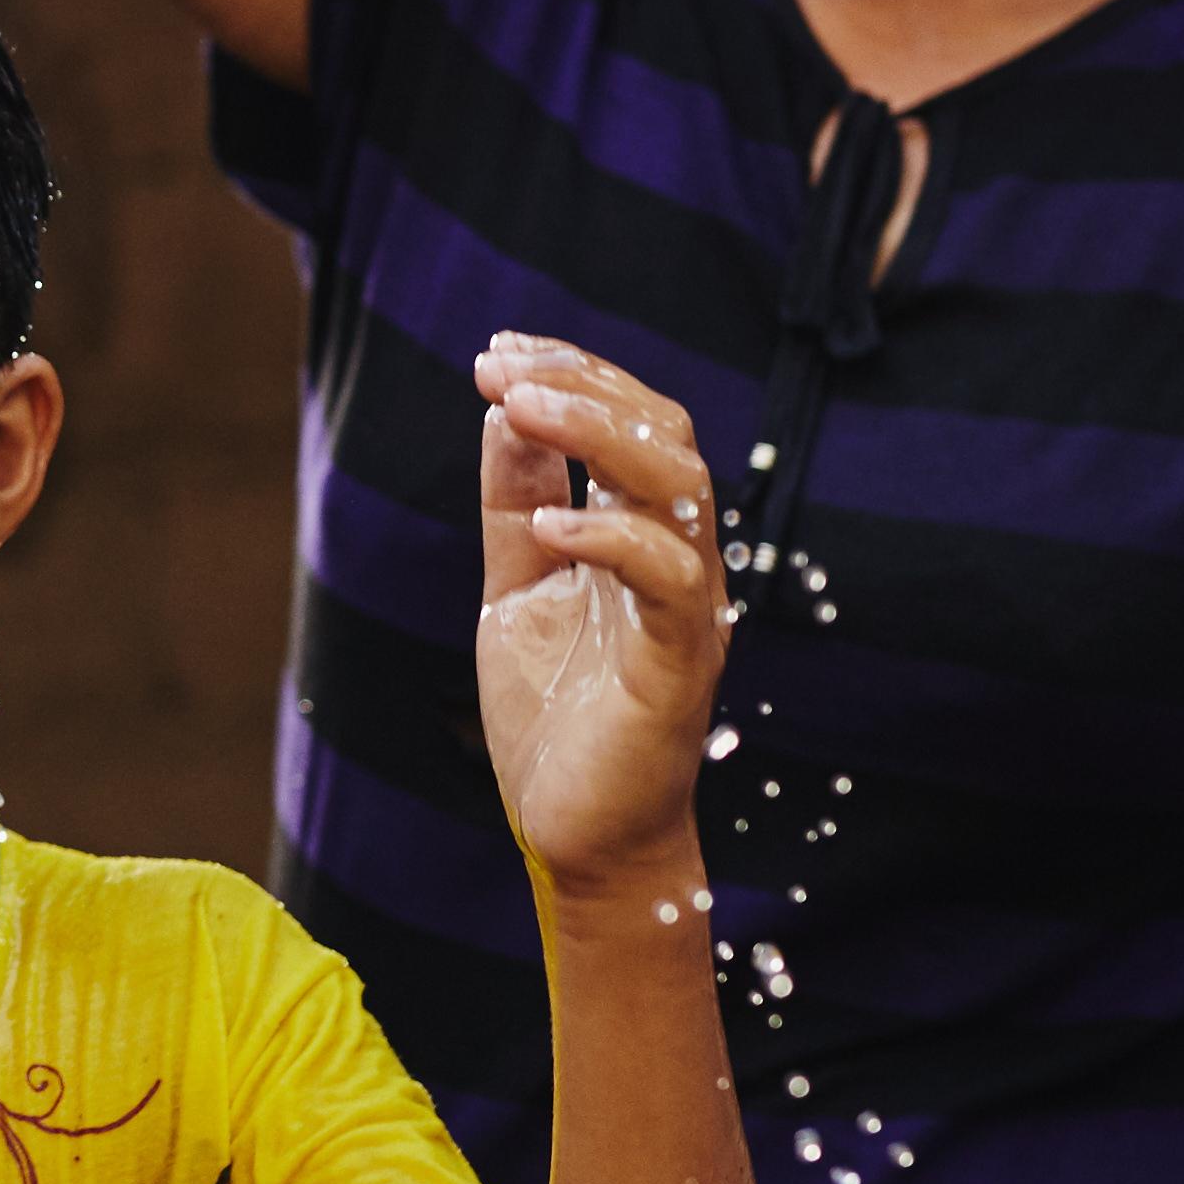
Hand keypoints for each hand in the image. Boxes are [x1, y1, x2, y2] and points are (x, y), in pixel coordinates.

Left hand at [470, 335, 729, 898]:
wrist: (575, 836)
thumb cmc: (554, 719)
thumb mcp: (516, 590)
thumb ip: (513, 505)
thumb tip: (500, 409)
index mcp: (642, 538)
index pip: (633, 424)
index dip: (572, 374)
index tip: (496, 347)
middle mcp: (677, 561)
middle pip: (665, 435)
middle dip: (583, 386)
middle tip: (501, 365)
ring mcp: (687, 609)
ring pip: (679, 487)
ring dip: (599, 433)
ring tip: (519, 405)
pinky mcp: (679, 664)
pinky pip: (666, 580)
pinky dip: (609, 538)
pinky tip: (545, 526)